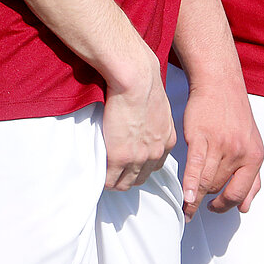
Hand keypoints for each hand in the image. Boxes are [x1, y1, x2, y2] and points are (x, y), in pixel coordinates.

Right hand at [100, 53, 173, 191]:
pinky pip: (109, 180)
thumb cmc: (143, 82)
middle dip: (127, 177)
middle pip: (141, 178)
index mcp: (167, 140)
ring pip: (124, 184)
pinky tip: (96, 171)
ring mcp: (138, 157)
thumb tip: (142, 119)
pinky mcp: (120, 156)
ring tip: (102, 172)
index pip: (155, 166)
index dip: (140, 166)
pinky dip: (102, 179)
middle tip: (113, 170)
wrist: (136, 79)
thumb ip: (153, 119)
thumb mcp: (158, 106)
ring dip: (113, 180)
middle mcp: (156, 152)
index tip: (129, 162)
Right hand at [178, 76, 262, 218]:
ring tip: (187, 203)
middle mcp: (240, 153)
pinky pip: (194, 170)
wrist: (220, 84)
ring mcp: (221, 146)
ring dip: (195, 196)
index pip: (241, 193)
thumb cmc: (234, 115)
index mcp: (255, 157)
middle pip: (219, 188)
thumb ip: (251, 177)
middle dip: (208, 196)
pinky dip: (189, 187)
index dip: (226, 205)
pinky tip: (185, 199)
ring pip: (206, 182)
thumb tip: (246, 207)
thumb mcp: (252, 145)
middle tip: (198, 201)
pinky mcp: (201, 138)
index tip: (215, 209)